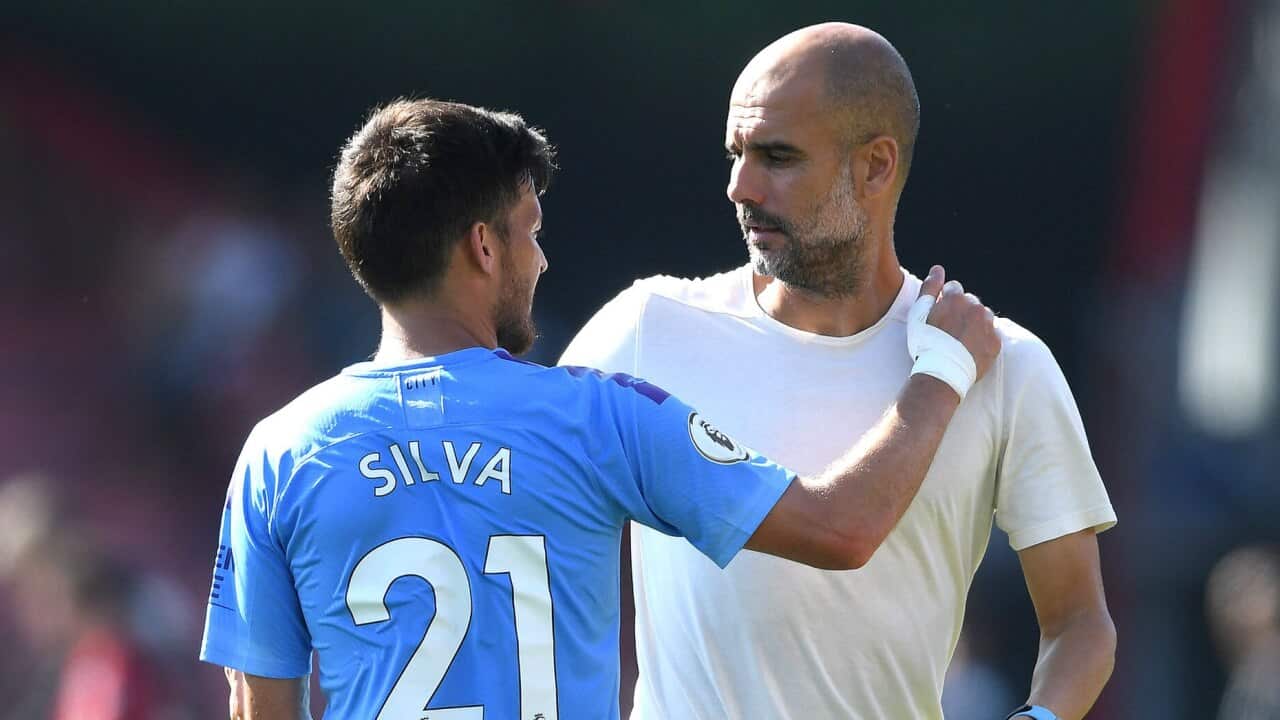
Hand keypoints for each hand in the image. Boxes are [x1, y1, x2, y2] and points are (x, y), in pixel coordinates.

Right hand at [916, 265, 999, 380]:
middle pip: (970, 301)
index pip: (954, 288)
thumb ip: (929, 288)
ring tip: (960, 339)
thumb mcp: (919, 313)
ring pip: (982, 316)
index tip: (939, 315)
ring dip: (973, 323)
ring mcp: (987, 325)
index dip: (944, 301)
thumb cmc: (925, 343)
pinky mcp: (995, 343)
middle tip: (949, 330)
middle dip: (961, 310)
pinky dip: (982, 337)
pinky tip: (970, 348)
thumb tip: (938, 268)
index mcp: (956, 298)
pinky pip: (991, 333)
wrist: (941, 374)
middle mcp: (975, 308)